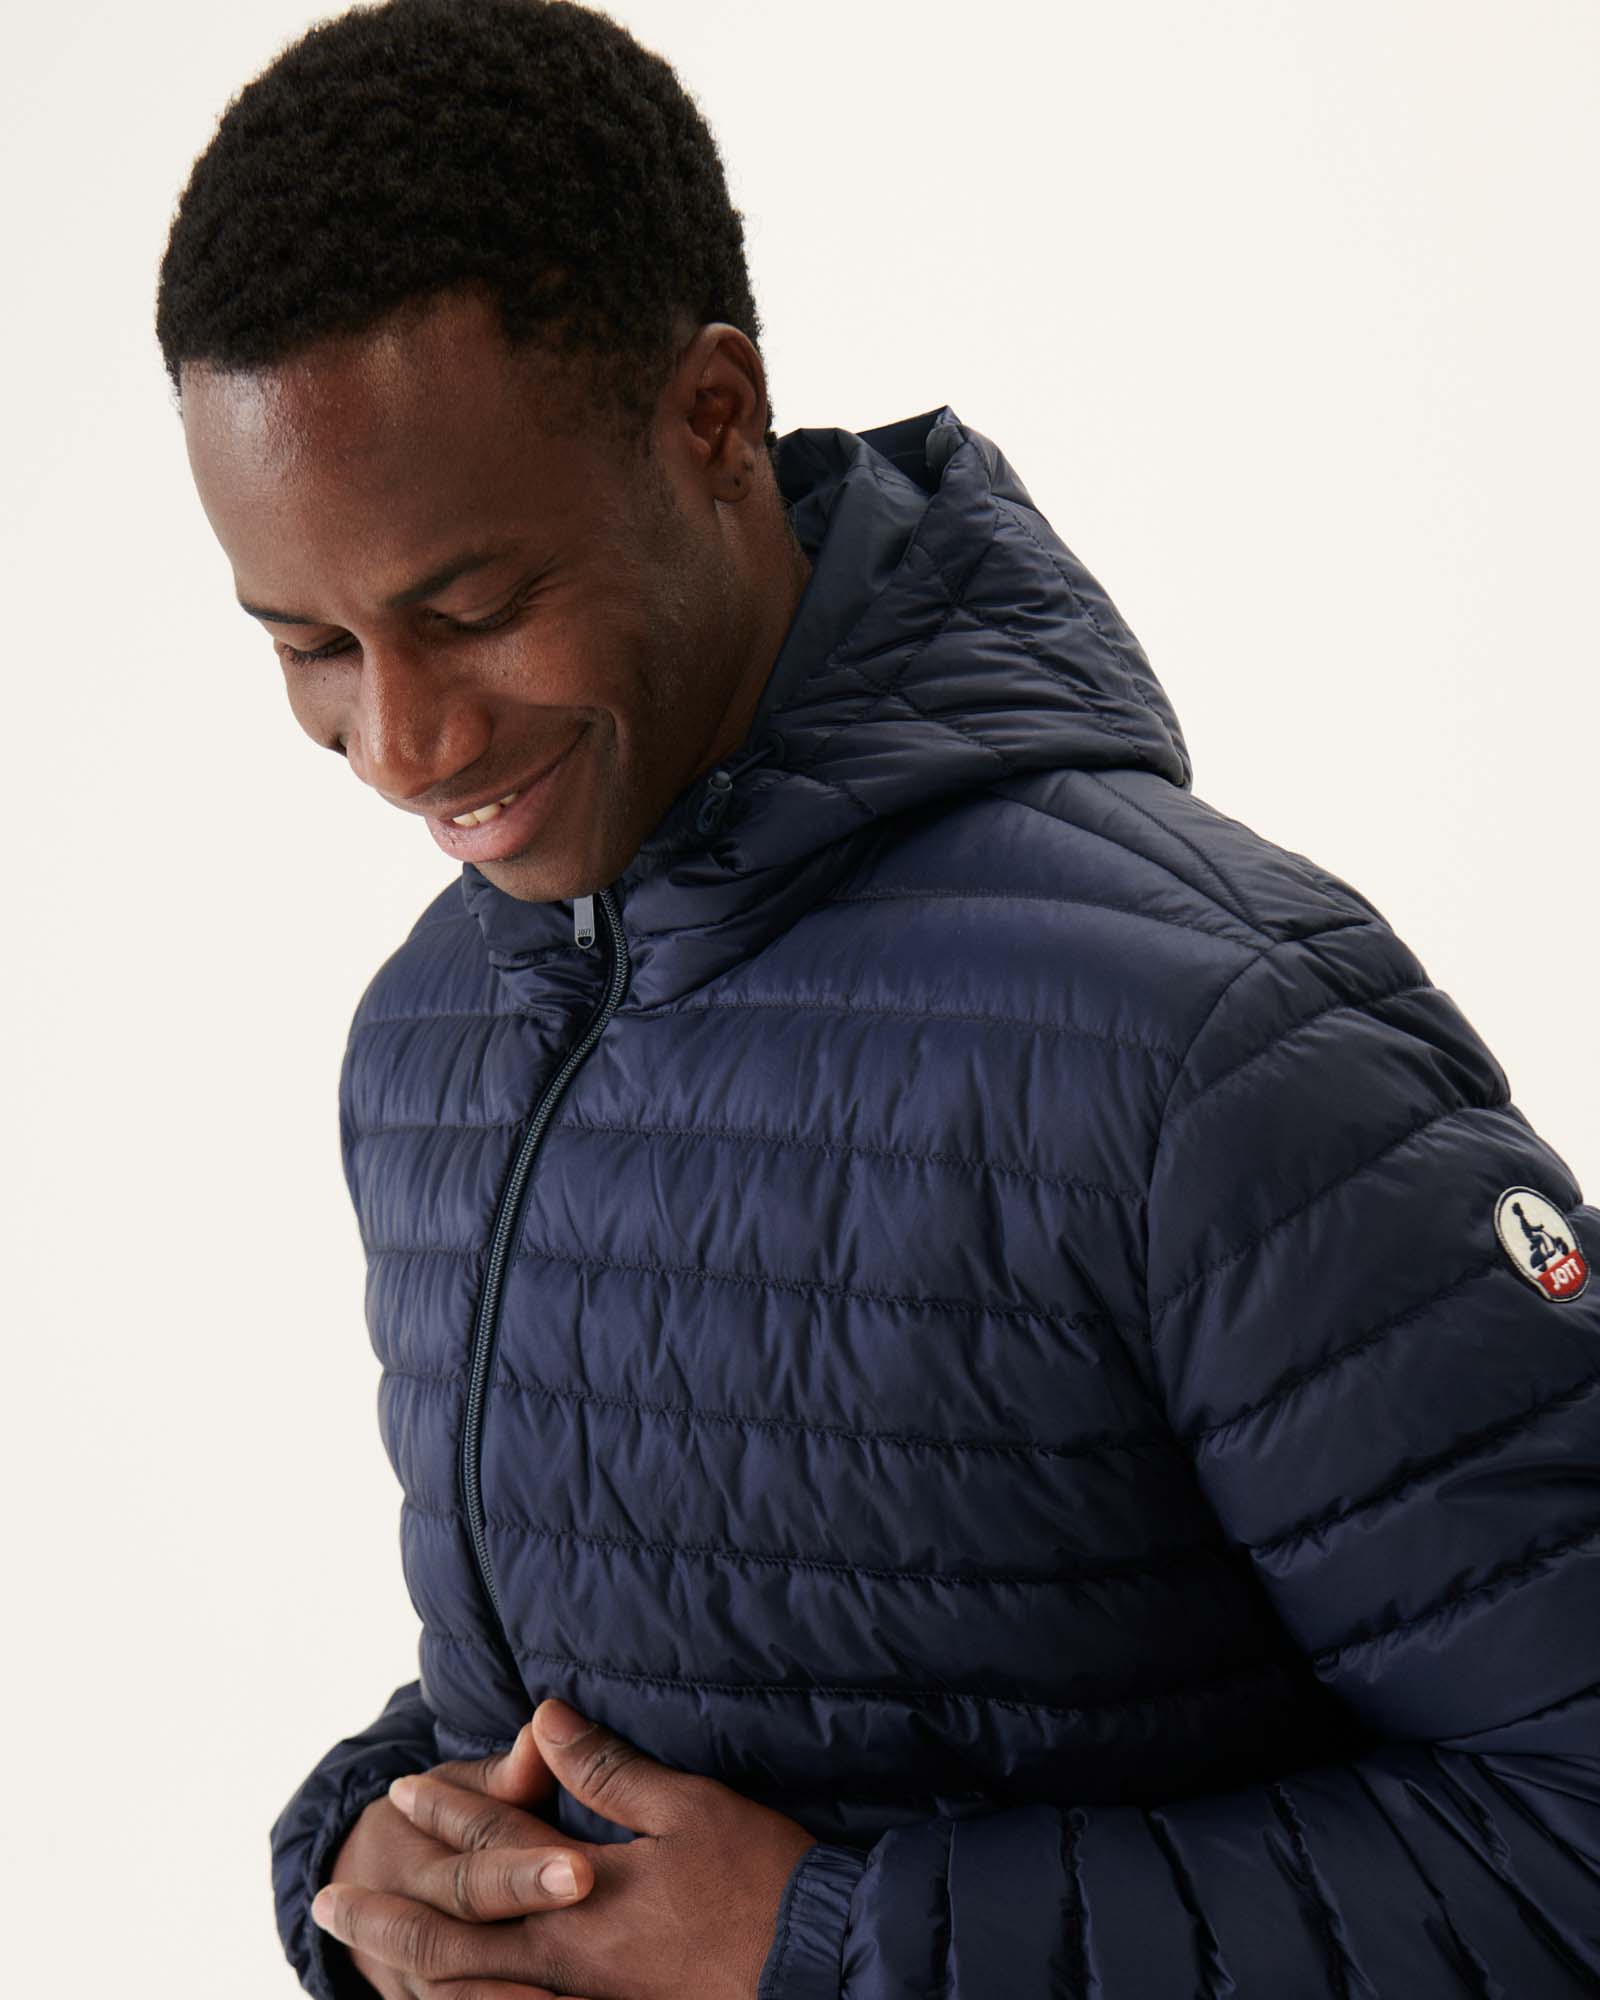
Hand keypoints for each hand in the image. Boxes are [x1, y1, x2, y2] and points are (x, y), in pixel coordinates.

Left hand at [312, 1697, 818, 1999]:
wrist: (813, 1968)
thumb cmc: (757, 1881)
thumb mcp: (686, 1808)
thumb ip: (605, 1771)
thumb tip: (542, 1721)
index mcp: (576, 1902)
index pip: (488, 1850)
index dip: (445, 1811)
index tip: (401, 1787)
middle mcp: (561, 1964)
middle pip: (450, 1941)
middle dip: (385, 1915)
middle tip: (327, 1899)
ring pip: (470, 1996)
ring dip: (413, 1968)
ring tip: (368, 1952)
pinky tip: (455, 1998)